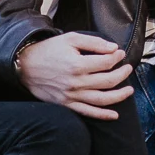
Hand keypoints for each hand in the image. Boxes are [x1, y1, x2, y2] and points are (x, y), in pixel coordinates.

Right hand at [15, 33, 131, 119]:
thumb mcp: (70, 39)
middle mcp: (76, 82)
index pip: (107, 63)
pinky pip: (88, 112)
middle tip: (128, 68)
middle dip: (123, 74)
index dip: (117, 57)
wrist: (26, 66)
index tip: (120, 53)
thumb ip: (94, 42)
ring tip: (129, 90)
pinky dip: (103, 115)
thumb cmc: (48, 50)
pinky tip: (114, 114)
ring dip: (119, 96)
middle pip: (109, 81)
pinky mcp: (67, 104)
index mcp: (78, 64)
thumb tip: (113, 48)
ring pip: (102, 99)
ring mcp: (72, 95)